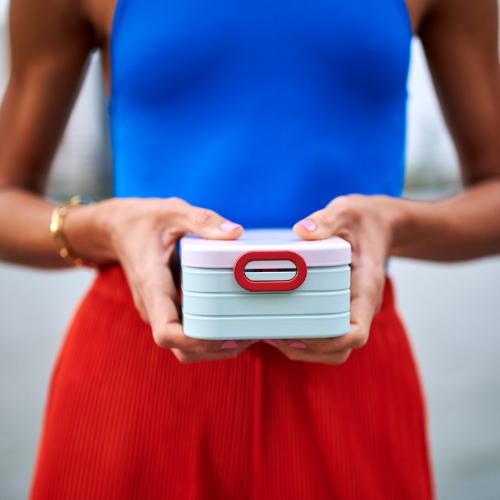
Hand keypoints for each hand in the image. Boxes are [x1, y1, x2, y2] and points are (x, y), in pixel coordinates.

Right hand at [67, 197, 251, 362]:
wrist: (116, 229)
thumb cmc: (142, 221)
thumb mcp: (172, 211)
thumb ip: (203, 221)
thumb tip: (235, 233)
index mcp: (152, 285)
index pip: (166, 332)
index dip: (195, 342)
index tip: (224, 334)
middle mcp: (152, 305)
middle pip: (179, 348)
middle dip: (212, 349)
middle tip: (246, 335)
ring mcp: (158, 310)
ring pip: (183, 346)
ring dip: (212, 347)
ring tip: (244, 332)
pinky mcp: (166, 308)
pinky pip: (185, 332)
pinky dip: (207, 336)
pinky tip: (231, 322)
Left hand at [271, 195, 395, 364]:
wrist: (379, 225)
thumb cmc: (365, 219)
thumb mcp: (347, 210)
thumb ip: (326, 219)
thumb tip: (302, 232)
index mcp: (366, 287)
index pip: (356, 332)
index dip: (329, 342)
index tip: (300, 334)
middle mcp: (361, 304)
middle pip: (341, 349)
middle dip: (310, 350)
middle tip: (277, 337)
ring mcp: (352, 308)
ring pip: (334, 347)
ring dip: (306, 349)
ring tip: (275, 336)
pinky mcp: (341, 307)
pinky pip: (327, 333)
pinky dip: (306, 338)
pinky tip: (282, 325)